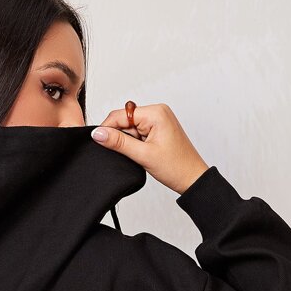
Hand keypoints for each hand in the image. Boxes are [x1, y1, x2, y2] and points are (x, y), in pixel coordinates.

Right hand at [90, 103, 209, 194]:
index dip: (107, 128)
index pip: (120, 114)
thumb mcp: (143, 155)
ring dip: (129, 143)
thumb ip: (118, 142)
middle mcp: (157, 112)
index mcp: (156, 112)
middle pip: (125, 120)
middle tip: (128, 154)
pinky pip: (138, 133)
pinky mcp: (158, 129)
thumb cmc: (176, 167)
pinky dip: (135, 144)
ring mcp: (158, 120)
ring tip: (141, 156)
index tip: (98, 141)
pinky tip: (142, 154)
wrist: (192, 178)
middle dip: (120, 137)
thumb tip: (98, 133)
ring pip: (130, 128)